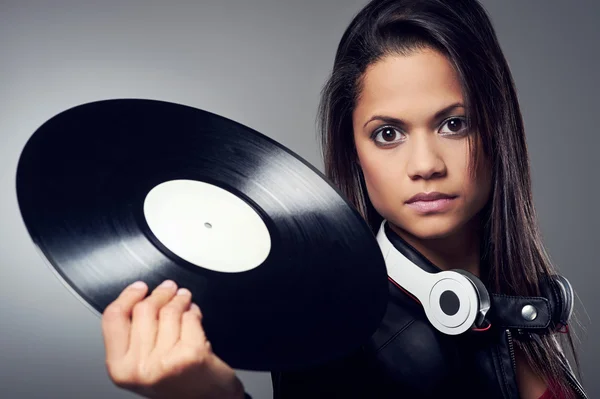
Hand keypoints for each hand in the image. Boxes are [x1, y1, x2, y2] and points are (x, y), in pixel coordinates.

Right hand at [101, 280, 244, 398]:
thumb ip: (133, 337)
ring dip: (180, 299)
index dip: (128, 296)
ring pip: (169, 311)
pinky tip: (194, 314)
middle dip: (160, 294)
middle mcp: (139, 368)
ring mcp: (166, 361)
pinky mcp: (191, 354)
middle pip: (144, 310)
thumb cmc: (176, 383)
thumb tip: (137, 298)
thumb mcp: (141, 365)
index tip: (139, 288)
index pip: (114, 318)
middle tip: (169, 289)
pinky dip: (194, 311)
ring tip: (184, 298)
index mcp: (120, 368)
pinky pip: (190, 317)